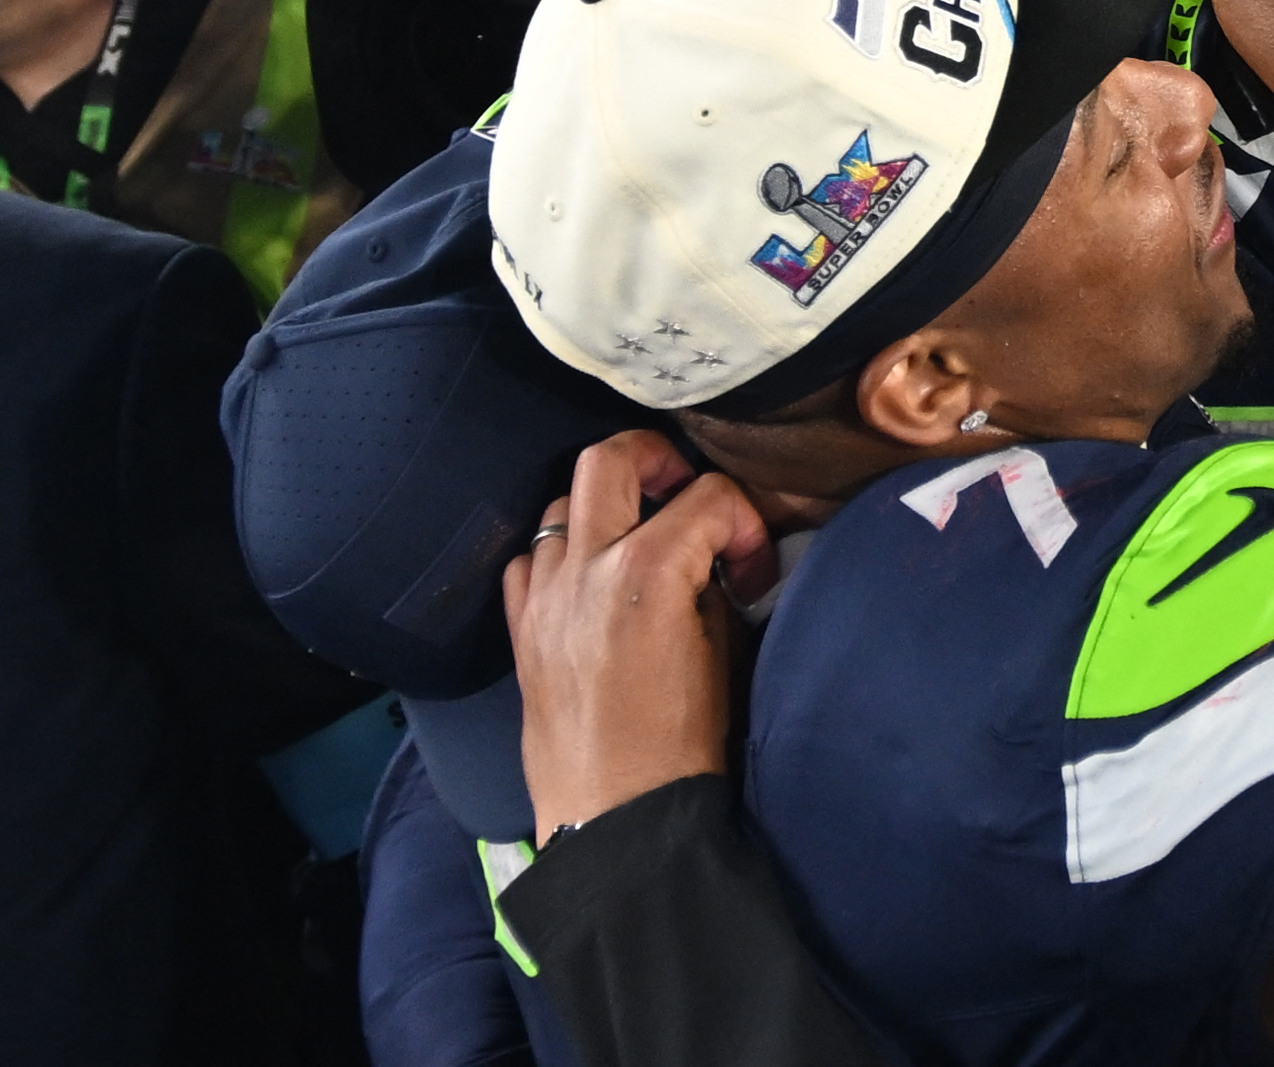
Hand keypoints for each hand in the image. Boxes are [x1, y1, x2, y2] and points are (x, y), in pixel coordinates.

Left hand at [503, 431, 776, 846]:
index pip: (710, 496)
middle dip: (658, 461)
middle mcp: (586, 569)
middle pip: (610, 458)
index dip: (745, 523)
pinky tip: (592, 583)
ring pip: (561, 504)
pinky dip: (561, 555)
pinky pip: (530, 559)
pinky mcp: (521, 628)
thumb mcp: (725, 651)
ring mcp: (544, 596)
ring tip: (639, 543)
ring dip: (606, 509)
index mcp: (648, 573)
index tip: (752, 568)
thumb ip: (716, 585)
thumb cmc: (684, 744)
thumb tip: (718, 555)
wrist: (616, 815)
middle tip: (685, 495)